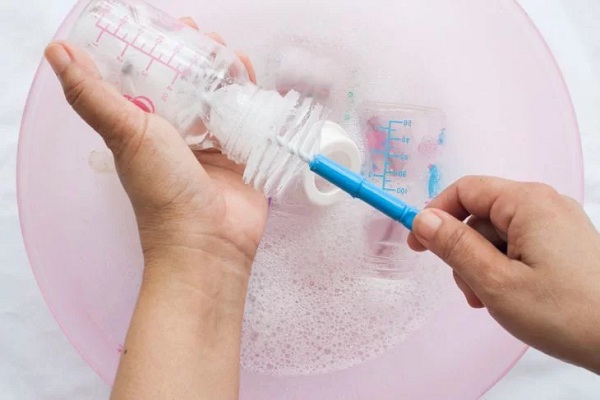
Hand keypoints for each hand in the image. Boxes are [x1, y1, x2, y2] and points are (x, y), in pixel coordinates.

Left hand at [45, 18, 266, 399]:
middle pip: (193, 84)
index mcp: (149, 127)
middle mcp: (181, 134)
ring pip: (223, 98)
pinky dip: (254, 101)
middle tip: (210, 38)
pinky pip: (250, 120)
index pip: (156, 77)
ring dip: (230, 74)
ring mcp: (215, 145)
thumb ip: (94, 94)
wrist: (209, 242)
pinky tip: (257, 83)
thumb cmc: (163, 192)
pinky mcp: (243, 156)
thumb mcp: (127, 134)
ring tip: (235, 55)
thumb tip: (56, 52)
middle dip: (202, 58)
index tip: (175, 28)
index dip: (164, 50)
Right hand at [408, 176, 599, 373]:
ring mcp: (558, 224)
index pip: (465, 190)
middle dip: (463, 250)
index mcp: (527, 202)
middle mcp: (545, 204)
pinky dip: (505, 267)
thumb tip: (423, 220)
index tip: (418, 245)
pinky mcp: (566, 244)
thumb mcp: (495, 281)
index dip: (435, 214)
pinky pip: (521, 245)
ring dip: (483, 264)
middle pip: (481, 215)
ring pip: (499, 234)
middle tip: (468, 290)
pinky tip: (511, 296)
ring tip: (492, 300)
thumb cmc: (566, 312)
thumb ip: (455, 246)